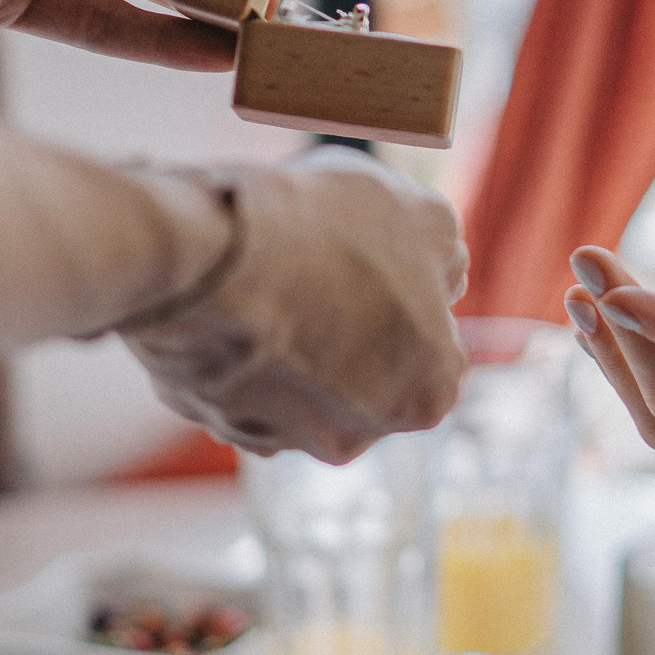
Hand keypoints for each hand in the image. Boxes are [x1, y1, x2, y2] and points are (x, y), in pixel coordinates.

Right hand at [120, 150, 468, 460]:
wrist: (210, 258)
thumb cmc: (326, 236)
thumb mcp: (422, 217)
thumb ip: (444, 252)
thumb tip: (442, 267)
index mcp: (428, 394)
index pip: (432, 343)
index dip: (404, 291)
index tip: (372, 258)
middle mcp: (359, 435)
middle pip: (363, 369)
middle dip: (345, 322)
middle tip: (317, 265)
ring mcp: (280, 437)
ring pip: (296, 377)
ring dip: (288, 336)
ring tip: (266, 276)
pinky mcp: (213, 422)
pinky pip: (237, 380)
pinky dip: (236, 346)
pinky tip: (227, 301)